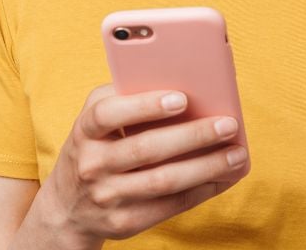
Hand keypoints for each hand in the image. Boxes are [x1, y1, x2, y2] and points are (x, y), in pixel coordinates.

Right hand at [27, 84, 248, 248]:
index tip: (182, 98)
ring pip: (164, 181)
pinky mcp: (124, 222)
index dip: (144, 105)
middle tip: (229, 124)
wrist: (68, 206)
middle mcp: (91, 164)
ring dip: (207, 167)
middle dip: (194, 136)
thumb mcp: (98, 118)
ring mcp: (107, 196)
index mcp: (85, 130)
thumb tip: (185, 83)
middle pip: (147, 149)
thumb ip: (127, 96)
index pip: (108, 114)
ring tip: (237, 154)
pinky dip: (201, 191)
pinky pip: (169, 206)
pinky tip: (223, 178)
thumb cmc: (98, 144)